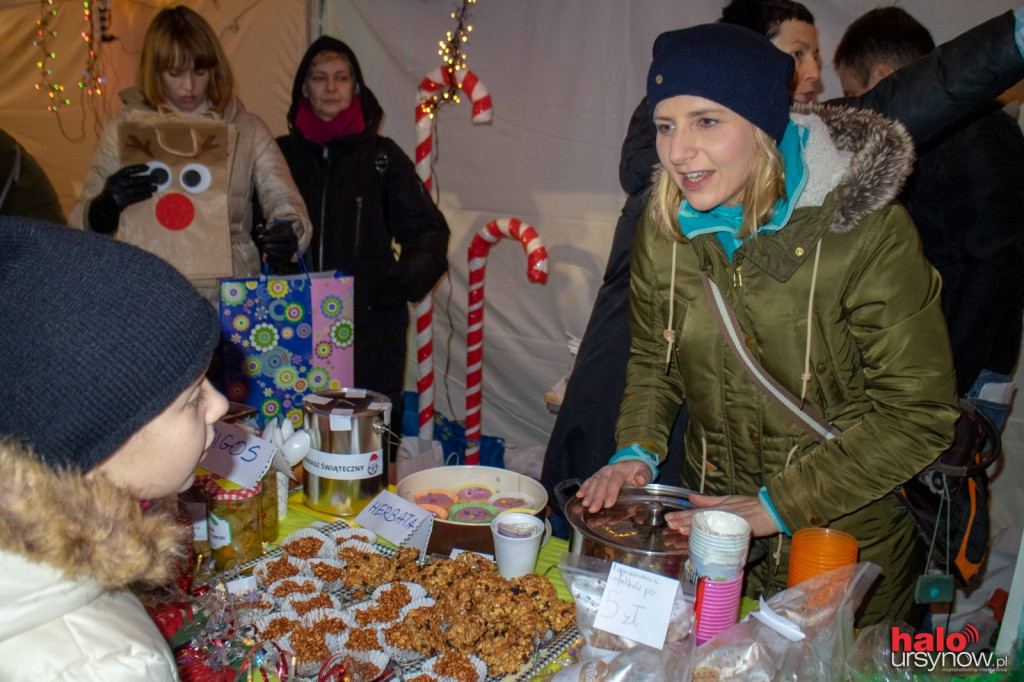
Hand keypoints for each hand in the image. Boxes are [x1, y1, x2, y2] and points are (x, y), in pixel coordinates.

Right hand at [87, 164, 155, 233]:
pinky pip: (136, 198)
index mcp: (114, 177)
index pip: (128, 170)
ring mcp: (120, 193)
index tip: (147, 167)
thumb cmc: (113, 191)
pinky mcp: (123, 201)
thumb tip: (143, 174)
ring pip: (137, 189)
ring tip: (155, 187)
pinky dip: (144, 196)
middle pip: (135, 180)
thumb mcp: (114, 181)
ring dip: (148, 188)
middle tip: (156, 178)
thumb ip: (125, 177)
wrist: (105, 205)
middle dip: (147, 179)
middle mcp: (117, 184)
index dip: (138, 168)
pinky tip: (150, 195)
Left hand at [256, 220, 298, 268]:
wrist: (286, 238)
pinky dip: (272, 261)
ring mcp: (291, 253)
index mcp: (292, 236)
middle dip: (272, 247)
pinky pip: (280, 262)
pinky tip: (266, 257)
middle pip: (283, 248)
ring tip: (265, 249)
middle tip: (264, 245)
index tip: (264, 238)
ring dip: (271, 253)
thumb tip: (259, 237)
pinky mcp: (287, 259)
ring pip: (282, 256)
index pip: (283, 238)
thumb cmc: (279, 232)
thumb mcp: (274, 229)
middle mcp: (294, 246)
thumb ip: (267, 232)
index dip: (272, 238)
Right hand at [575, 460, 651, 511]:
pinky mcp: (597, 476)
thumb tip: (640, 481)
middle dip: (596, 497)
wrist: (630, 462)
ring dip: (588, 494)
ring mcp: (601, 473)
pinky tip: (579, 496)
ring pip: (593, 483)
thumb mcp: (645, 471)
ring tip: (585, 505)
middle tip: (593, 509)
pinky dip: (583, 488)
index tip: (608, 504)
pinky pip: (589, 481)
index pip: (615, 481)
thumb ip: (643, 476)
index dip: (611, 492)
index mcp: (620, 470)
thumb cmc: (638, 470)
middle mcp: (608, 470)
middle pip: (601, 483)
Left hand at [664, 493, 778, 537]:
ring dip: (694, 526)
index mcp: (718, 508)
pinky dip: (713, 531)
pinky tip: (704, 534)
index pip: (696, 512)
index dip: (682, 516)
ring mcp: (730, 519)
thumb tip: (692, 498)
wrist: (771, 509)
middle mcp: (721, 513)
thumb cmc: (751, 506)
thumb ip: (709, 501)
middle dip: (683, 521)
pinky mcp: (740, 525)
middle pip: (699, 517)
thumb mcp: (728, 500)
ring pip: (709, 522)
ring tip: (679, 529)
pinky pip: (725, 529)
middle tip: (668, 524)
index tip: (669, 519)